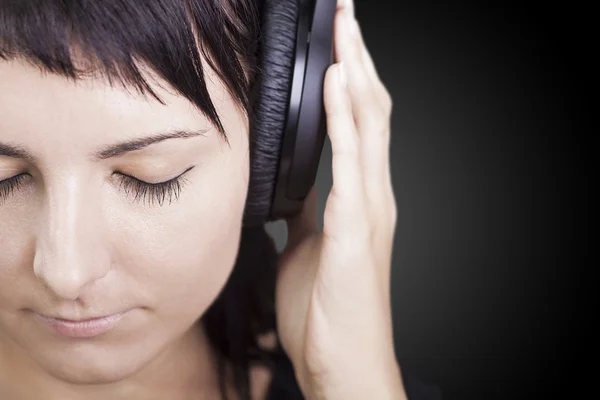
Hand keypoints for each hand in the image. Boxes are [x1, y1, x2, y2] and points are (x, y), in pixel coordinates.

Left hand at [274, 1, 405, 398]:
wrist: (341, 359)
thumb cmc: (326, 308)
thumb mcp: (307, 245)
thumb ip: (306, 209)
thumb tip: (293, 184)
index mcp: (358, 198)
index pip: (360, 123)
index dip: (351, 78)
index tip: (338, 42)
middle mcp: (371, 194)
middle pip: (370, 110)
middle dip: (357, 58)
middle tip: (346, 15)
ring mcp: (369, 207)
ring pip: (369, 123)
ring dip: (356, 71)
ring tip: (345, 29)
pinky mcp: (357, 227)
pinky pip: (352, 160)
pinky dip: (347, 117)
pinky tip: (339, 82)